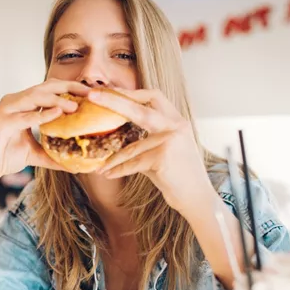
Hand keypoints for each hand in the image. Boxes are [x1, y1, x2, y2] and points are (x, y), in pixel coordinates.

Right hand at [0, 79, 89, 185]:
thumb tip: (76, 166)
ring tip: (75, 106)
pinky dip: (41, 114)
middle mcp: (16, 102)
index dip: (71, 89)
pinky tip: (57, 114)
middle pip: (46, 87)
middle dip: (69, 88)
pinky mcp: (1, 122)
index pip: (51, 90)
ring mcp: (7, 110)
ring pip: (35, 97)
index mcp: (25, 105)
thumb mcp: (35, 155)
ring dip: (56, 100)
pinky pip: (24, 116)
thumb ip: (54, 156)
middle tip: (90, 93)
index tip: (92, 94)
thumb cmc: (4, 156)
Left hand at [88, 88, 213, 213]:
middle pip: (139, 108)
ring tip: (100, 166)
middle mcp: (175, 127)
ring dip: (113, 159)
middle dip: (114, 100)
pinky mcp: (163, 157)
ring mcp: (170, 141)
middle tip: (92, 96)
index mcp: (177, 121)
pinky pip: (133, 163)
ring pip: (131, 147)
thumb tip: (118, 135)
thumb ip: (146, 139)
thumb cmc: (179, 176)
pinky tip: (107, 174)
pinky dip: (119, 170)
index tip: (110, 91)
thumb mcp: (165, 150)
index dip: (131, 93)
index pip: (153, 96)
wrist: (197, 198)